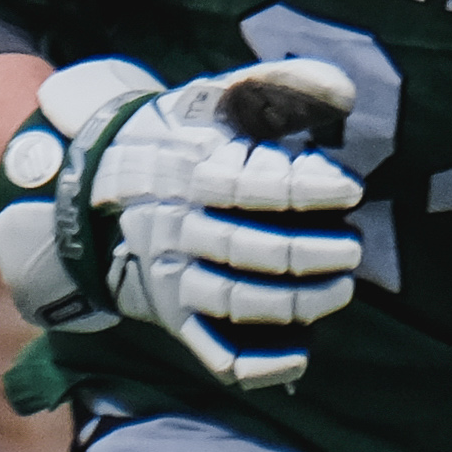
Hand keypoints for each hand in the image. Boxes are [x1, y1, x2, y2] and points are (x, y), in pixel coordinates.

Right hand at [0, 57, 369, 392]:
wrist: (98, 179)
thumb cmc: (183, 137)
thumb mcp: (219, 98)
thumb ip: (281, 86)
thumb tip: (345, 89)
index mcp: (192, 173)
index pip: (251, 188)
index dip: (307, 190)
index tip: (352, 189)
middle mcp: (179, 229)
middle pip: (245, 249)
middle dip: (307, 253)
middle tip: (354, 249)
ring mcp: (174, 276)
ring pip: (233, 301)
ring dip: (293, 303)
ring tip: (341, 290)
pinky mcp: (174, 314)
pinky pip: (211, 351)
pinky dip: (255, 365)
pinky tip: (299, 359)